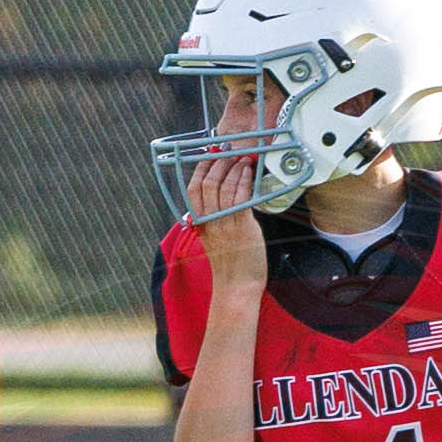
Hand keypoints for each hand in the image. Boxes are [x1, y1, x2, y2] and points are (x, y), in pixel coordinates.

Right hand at [186, 151, 267, 292]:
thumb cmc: (230, 266)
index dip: (201, 169)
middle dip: (219, 163)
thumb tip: (216, 203)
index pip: (193, 189)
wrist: (237, 288)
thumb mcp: (213, 241)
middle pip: (208, 184)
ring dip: (234, 168)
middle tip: (229, 153)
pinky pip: (240, 198)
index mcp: (200, 223)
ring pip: (224, 187)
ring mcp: (225, 223)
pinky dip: (244, 181)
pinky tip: (249, 173)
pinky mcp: (242, 227)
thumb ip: (211, 221)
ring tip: (243, 159)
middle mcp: (210, 221)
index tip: (210, 156)